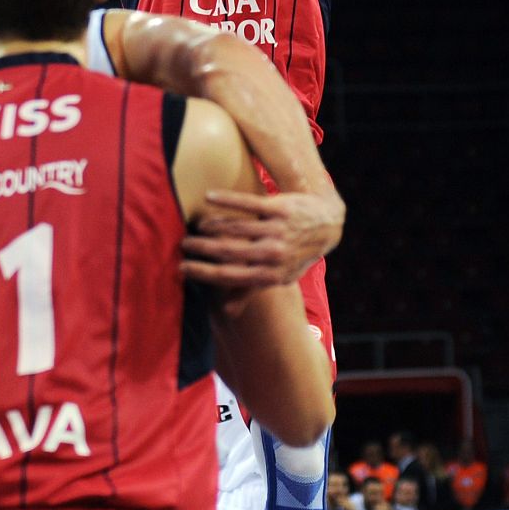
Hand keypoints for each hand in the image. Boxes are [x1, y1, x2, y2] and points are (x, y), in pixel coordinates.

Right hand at [180, 189, 344, 288]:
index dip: (203, 273)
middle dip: (202, 248)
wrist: (327, 224)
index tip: (181, 268)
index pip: (230, 277)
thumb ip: (250, 290)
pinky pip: (248, 203)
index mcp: (272, 275)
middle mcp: (276, 254)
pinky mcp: (281, 209)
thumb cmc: (296, 253)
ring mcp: (279, 231)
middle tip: (183, 243)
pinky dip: (226, 199)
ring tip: (197, 224)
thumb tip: (227, 313)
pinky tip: (208, 196)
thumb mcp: (279, 276)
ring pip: (237, 227)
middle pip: (230, 251)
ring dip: (212, 225)